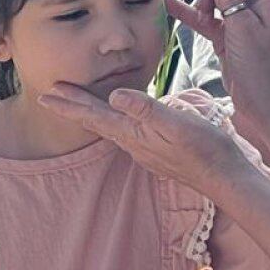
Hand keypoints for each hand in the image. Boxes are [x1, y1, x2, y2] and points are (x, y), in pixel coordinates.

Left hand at [38, 84, 248, 195]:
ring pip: (110, 126)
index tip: (46, 93)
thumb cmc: (203, 148)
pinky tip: (118, 116)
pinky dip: (112, 119)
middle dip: (73, 106)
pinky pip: (126, 130)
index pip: (94, 115)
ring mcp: (145, 149)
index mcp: (133, 133)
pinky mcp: (157, 150)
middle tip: (50, 93)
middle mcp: (133, 143)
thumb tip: (114, 94)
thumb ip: (145, 109)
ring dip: (91, 112)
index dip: (70, 103)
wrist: (223, 176)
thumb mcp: (176, 123)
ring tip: (78, 102)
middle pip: (96, 121)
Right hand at [166, 0, 269, 129]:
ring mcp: (241, 18)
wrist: (263, 104)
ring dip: (203, 0)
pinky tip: (168, 4)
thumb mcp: (244, 29)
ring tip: (200, 14)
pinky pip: (206, 17)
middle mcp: (258, 4)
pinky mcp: (227, 34)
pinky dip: (190, 12)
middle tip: (206, 1)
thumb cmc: (261, 68)